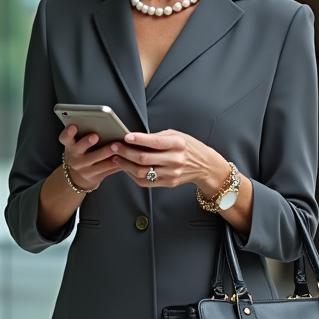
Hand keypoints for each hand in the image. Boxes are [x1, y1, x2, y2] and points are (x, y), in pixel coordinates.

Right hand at [58, 125, 125, 190]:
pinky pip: (107, 170)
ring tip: (116, 146)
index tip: (73, 126)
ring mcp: (84, 169)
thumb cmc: (80, 153)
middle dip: (87, 142)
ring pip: (96, 161)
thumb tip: (99, 121)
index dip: (68, 132)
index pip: (64, 138)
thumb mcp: (76, 144)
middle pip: (79, 149)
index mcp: (70, 146)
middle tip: (95, 135)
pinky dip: (116, 163)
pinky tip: (123, 157)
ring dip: (107, 153)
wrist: (77, 177)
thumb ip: (83, 134)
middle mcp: (75, 158)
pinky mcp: (95, 177)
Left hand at [106, 129, 228, 190]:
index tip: (125, 137)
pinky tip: (126, 167)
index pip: (155, 142)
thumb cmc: (188, 147)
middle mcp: (175, 159)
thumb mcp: (177, 135)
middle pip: (144, 158)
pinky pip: (145, 181)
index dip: (138, 139)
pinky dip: (132, 174)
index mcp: (178, 144)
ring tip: (116, 157)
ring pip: (142, 171)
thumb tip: (135, 138)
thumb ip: (157, 137)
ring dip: (125, 164)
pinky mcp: (168, 183)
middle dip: (125, 152)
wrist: (204, 165)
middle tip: (114, 146)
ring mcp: (171, 173)